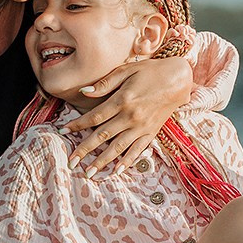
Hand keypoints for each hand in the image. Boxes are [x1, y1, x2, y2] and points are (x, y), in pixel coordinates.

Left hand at [65, 57, 192, 174]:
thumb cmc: (151, 71)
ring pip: (118, 147)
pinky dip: (127, 162)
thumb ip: (105, 83)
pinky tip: (116, 171)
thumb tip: (84, 92)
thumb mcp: (127, 70)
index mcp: (122, 100)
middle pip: (103, 136)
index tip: (63, 131)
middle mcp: (131, 116)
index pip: (94, 117)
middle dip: (85, 150)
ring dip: (102, 161)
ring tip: (89, 172)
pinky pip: (137, 150)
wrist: (179, 79)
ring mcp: (142, 127)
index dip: (77, 125)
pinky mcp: (152, 132)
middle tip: (71, 162)